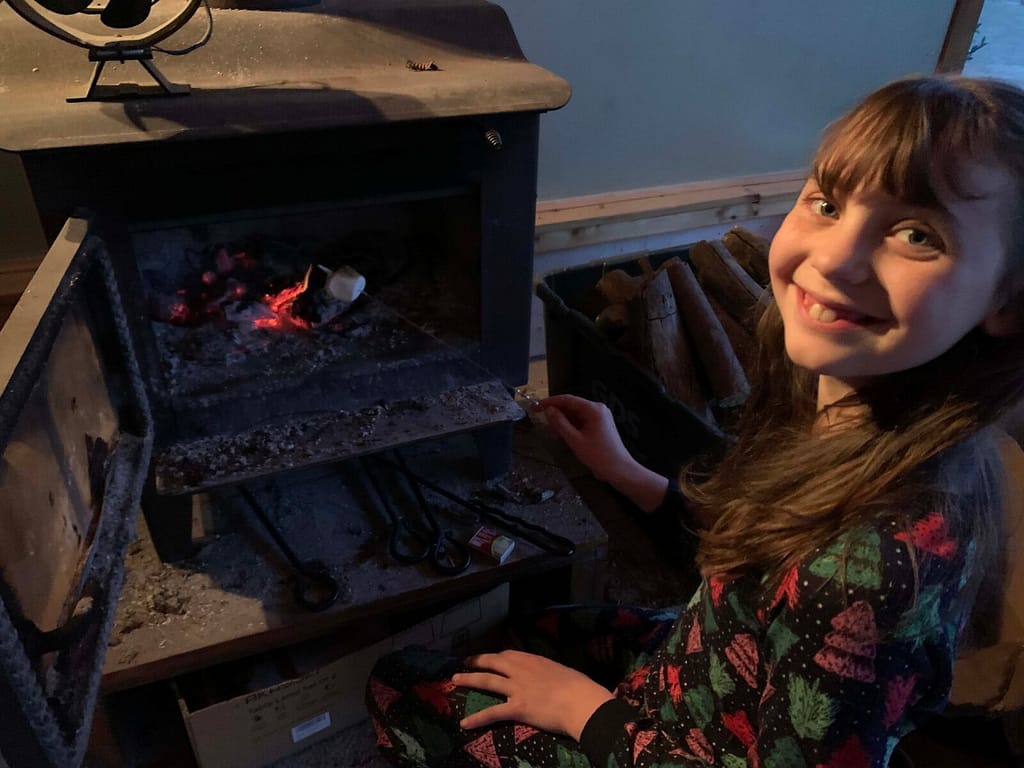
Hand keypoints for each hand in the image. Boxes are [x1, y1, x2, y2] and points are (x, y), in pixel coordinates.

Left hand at [452, 650, 613, 740]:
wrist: (580, 701)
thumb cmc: (579, 687)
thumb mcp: (562, 672)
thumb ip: (550, 673)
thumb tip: (551, 678)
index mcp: (534, 660)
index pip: (510, 655)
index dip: (497, 657)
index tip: (491, 658)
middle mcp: (521, 670)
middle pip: (493, 662)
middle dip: (477, 661)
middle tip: (466, 662)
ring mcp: (517, 688)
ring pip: (486, 681)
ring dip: (469, 679)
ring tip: (455, 680)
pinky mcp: (516, 708)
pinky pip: (492, 712)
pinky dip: (477, 718)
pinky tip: (464, 723)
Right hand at [541, 394, 671, 511]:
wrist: (618, 469)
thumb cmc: (599, 456)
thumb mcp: (575, 440)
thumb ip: (560, 423)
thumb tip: (549, 411)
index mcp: (594, 409)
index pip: (568, 399)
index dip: (551, 401)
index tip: (537, 405)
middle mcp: (598, 409)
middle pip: (572, 406)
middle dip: (557, 413)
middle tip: (542, 420)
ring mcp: (600, 417)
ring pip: (575, 414)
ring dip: (563, 421)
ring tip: (552, 430)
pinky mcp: (599, 425)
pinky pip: (581, 421)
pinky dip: (571, 426)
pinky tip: (562, 433)